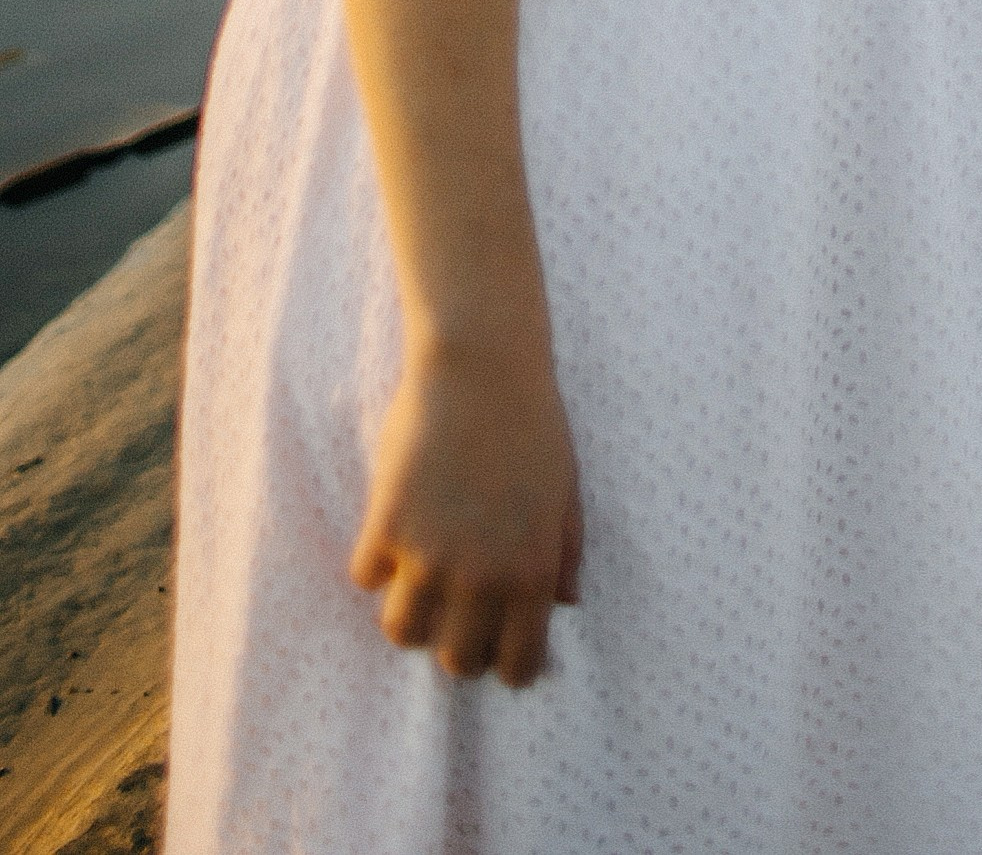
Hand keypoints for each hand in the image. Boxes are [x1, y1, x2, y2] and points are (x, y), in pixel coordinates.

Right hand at [350, 338, 583, 685]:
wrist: (484, 365)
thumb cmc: (534, 421)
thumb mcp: (566, 490)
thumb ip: (565, 552)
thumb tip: (564, 604)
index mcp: (533, 573)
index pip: (516, 666)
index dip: (507, 664)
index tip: (497, 649)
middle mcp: (482, 577)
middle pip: (455, 660)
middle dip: (456, 642)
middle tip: (455, 610)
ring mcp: (430, 555)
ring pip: (401, 632)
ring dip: (410, 611)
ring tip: (418, 578)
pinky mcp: (387, 524)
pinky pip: (365, 577)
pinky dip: (376, 559)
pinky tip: (393, 528)